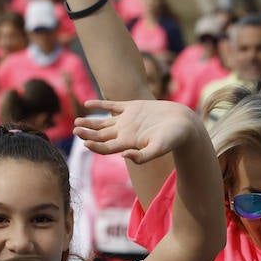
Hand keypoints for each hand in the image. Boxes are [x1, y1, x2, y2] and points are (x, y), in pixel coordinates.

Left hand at [74, 99, 204, 163]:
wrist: (185, 123)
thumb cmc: (174, 138)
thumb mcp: (159, 149)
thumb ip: (143, 156)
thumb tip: (124, 156)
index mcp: (128, 143)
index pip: (105, 148)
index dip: (94, 146)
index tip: (84, 142)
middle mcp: (124, 133)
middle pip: (100, 136)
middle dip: (87, 134)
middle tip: (75, 130)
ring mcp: (127, 120)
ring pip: (103, 123)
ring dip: (89, 123)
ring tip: (77, 122)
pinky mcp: (133, 107)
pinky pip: (112, 106)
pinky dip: (100, 105)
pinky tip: (87, 104)